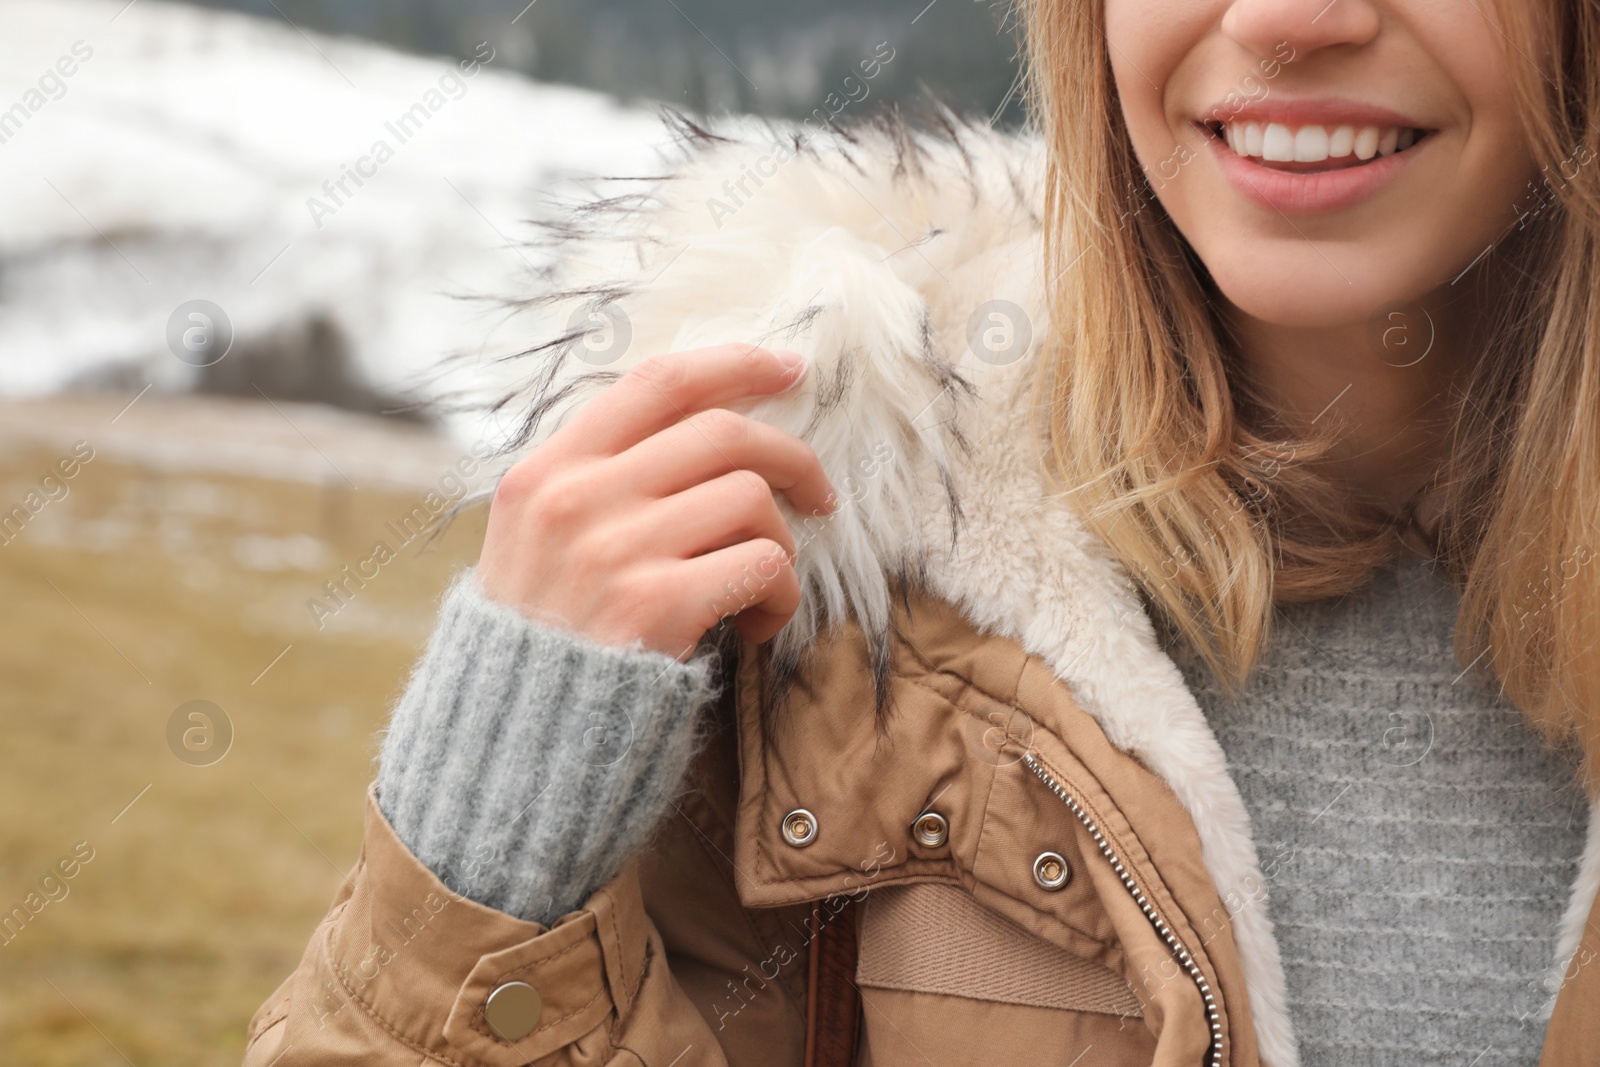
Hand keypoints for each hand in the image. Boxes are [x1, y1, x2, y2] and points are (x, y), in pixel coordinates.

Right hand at [477, 344, 837, 659]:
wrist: (511, 748)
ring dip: (782, 543)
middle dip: (792, 458)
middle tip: (819, 496)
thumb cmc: (543, 643)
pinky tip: (758, 625)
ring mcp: (612, 549)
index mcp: (545, 471)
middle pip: (721, 432)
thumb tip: (701, 429)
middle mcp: (574, 499)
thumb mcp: (535, 543)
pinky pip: (762, 564)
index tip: (789, 368)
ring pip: (750, 498)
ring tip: (764, 586)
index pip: (657, 382)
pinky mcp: (654, 605)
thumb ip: (596, 481)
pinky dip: (780, 594)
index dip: (735, 363)